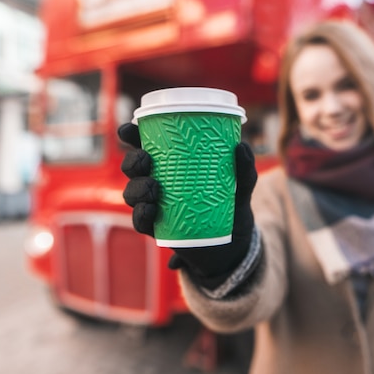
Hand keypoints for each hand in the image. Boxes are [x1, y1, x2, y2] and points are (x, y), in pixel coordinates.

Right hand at [118, 123, 257, 289]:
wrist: (234, 243)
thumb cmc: (233, 203)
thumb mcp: (242, 185)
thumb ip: (244, 168)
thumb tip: (241, 146)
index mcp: (172, 162)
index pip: (146, 144)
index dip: (131, 135)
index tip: (129, 129)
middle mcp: (158, 180)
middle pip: (132, 166)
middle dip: (132, 161)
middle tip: (146, 160)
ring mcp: (155, 204)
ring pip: (132, 193)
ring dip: (136, 188)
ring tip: (153, 188)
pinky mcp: (157, 227)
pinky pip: (140, 222)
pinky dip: (140, 215)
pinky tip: (149, 210)